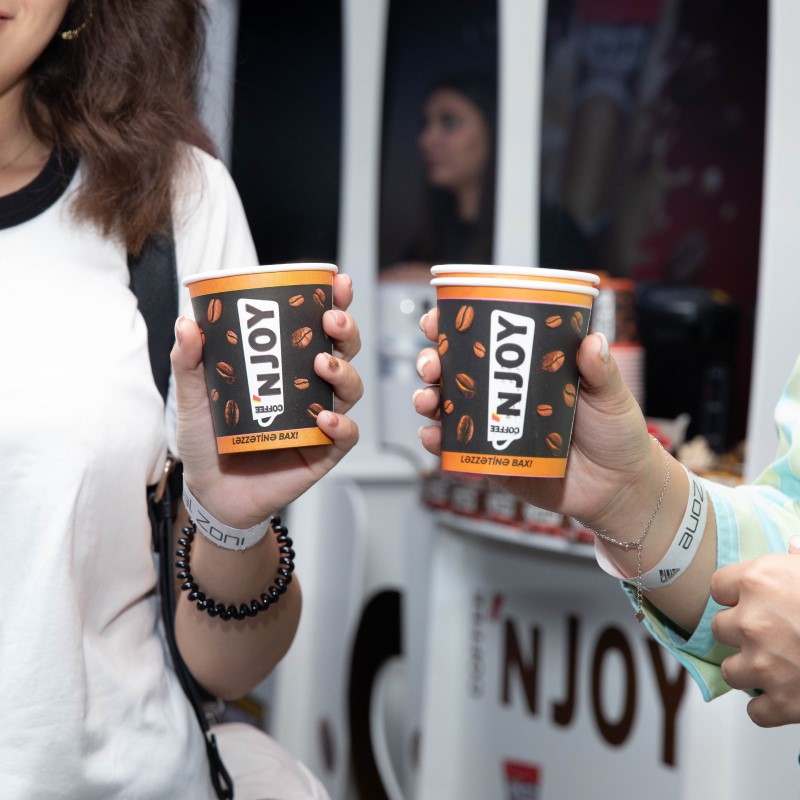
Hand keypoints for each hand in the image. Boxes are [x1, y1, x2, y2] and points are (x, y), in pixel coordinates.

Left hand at [172, 272, 362, 527]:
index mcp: (287, 366)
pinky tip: (326, 419)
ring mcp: (319, 420)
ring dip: (344, 372)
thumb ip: (190, 362)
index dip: (334, 302)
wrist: (211, 495)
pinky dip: (342, 425)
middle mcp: (309, 389)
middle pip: (344, 351)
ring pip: (350, 388)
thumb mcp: (194, 398)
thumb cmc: (207, 442)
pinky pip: (345, 435)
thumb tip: (187, 321)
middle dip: (346, 330)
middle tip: (330, 319)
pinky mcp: (322, 452)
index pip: (317, 328)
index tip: (336, 282)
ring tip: (324, 364)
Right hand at [413, 310, 656, 527]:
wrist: (619, 488)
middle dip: (431, 362)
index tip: (435, 320)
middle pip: (453, 371)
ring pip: (447, 408)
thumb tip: (592, 341)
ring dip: (427, 399)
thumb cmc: (616, 434)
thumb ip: (600, 370)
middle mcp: (504, 395)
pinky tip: (432, 436)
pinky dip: (436, 442)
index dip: (454, 327)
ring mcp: (495, 428)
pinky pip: (456, 451)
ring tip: (427, 400)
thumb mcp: (611, 395)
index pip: (484, 342)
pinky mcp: (492, 461)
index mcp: (527, 371)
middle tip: (430, 364)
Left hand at [710, 537, 799, 726]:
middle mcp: (752, 621)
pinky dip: (769, 709)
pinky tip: (784, 696)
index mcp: (758, 582)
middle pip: (720, 628)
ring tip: (775, 666)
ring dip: (749, 671)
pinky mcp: (785, 703)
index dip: (735, 595)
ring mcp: (764, 664)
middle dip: (741, 633)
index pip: (718, 587)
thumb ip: (799, 559)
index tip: (749, 601)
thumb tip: (794, 545)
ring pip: (730, 671)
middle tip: (769, 635)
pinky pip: (756, 712)